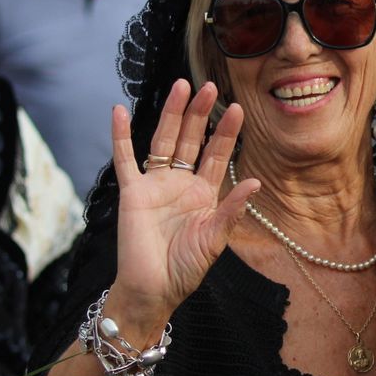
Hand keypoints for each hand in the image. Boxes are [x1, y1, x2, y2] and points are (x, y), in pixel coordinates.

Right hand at [106, 80, 257, 340]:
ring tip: (180, 87)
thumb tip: (255, 181)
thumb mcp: (215, 238)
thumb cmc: (185, 268)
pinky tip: (119, 110)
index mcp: (203, 194)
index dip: (226, 133)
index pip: (217, 155)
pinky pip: (125, 159)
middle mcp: (179, 183)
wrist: (153, 289)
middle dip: (200, 114)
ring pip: (162, 140)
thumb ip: (231, 209)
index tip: (237, 108)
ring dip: (171, 114)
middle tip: (210, 86)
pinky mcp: (132, 192)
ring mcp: (155, 185)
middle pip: (190, 140)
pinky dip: (120, 135)